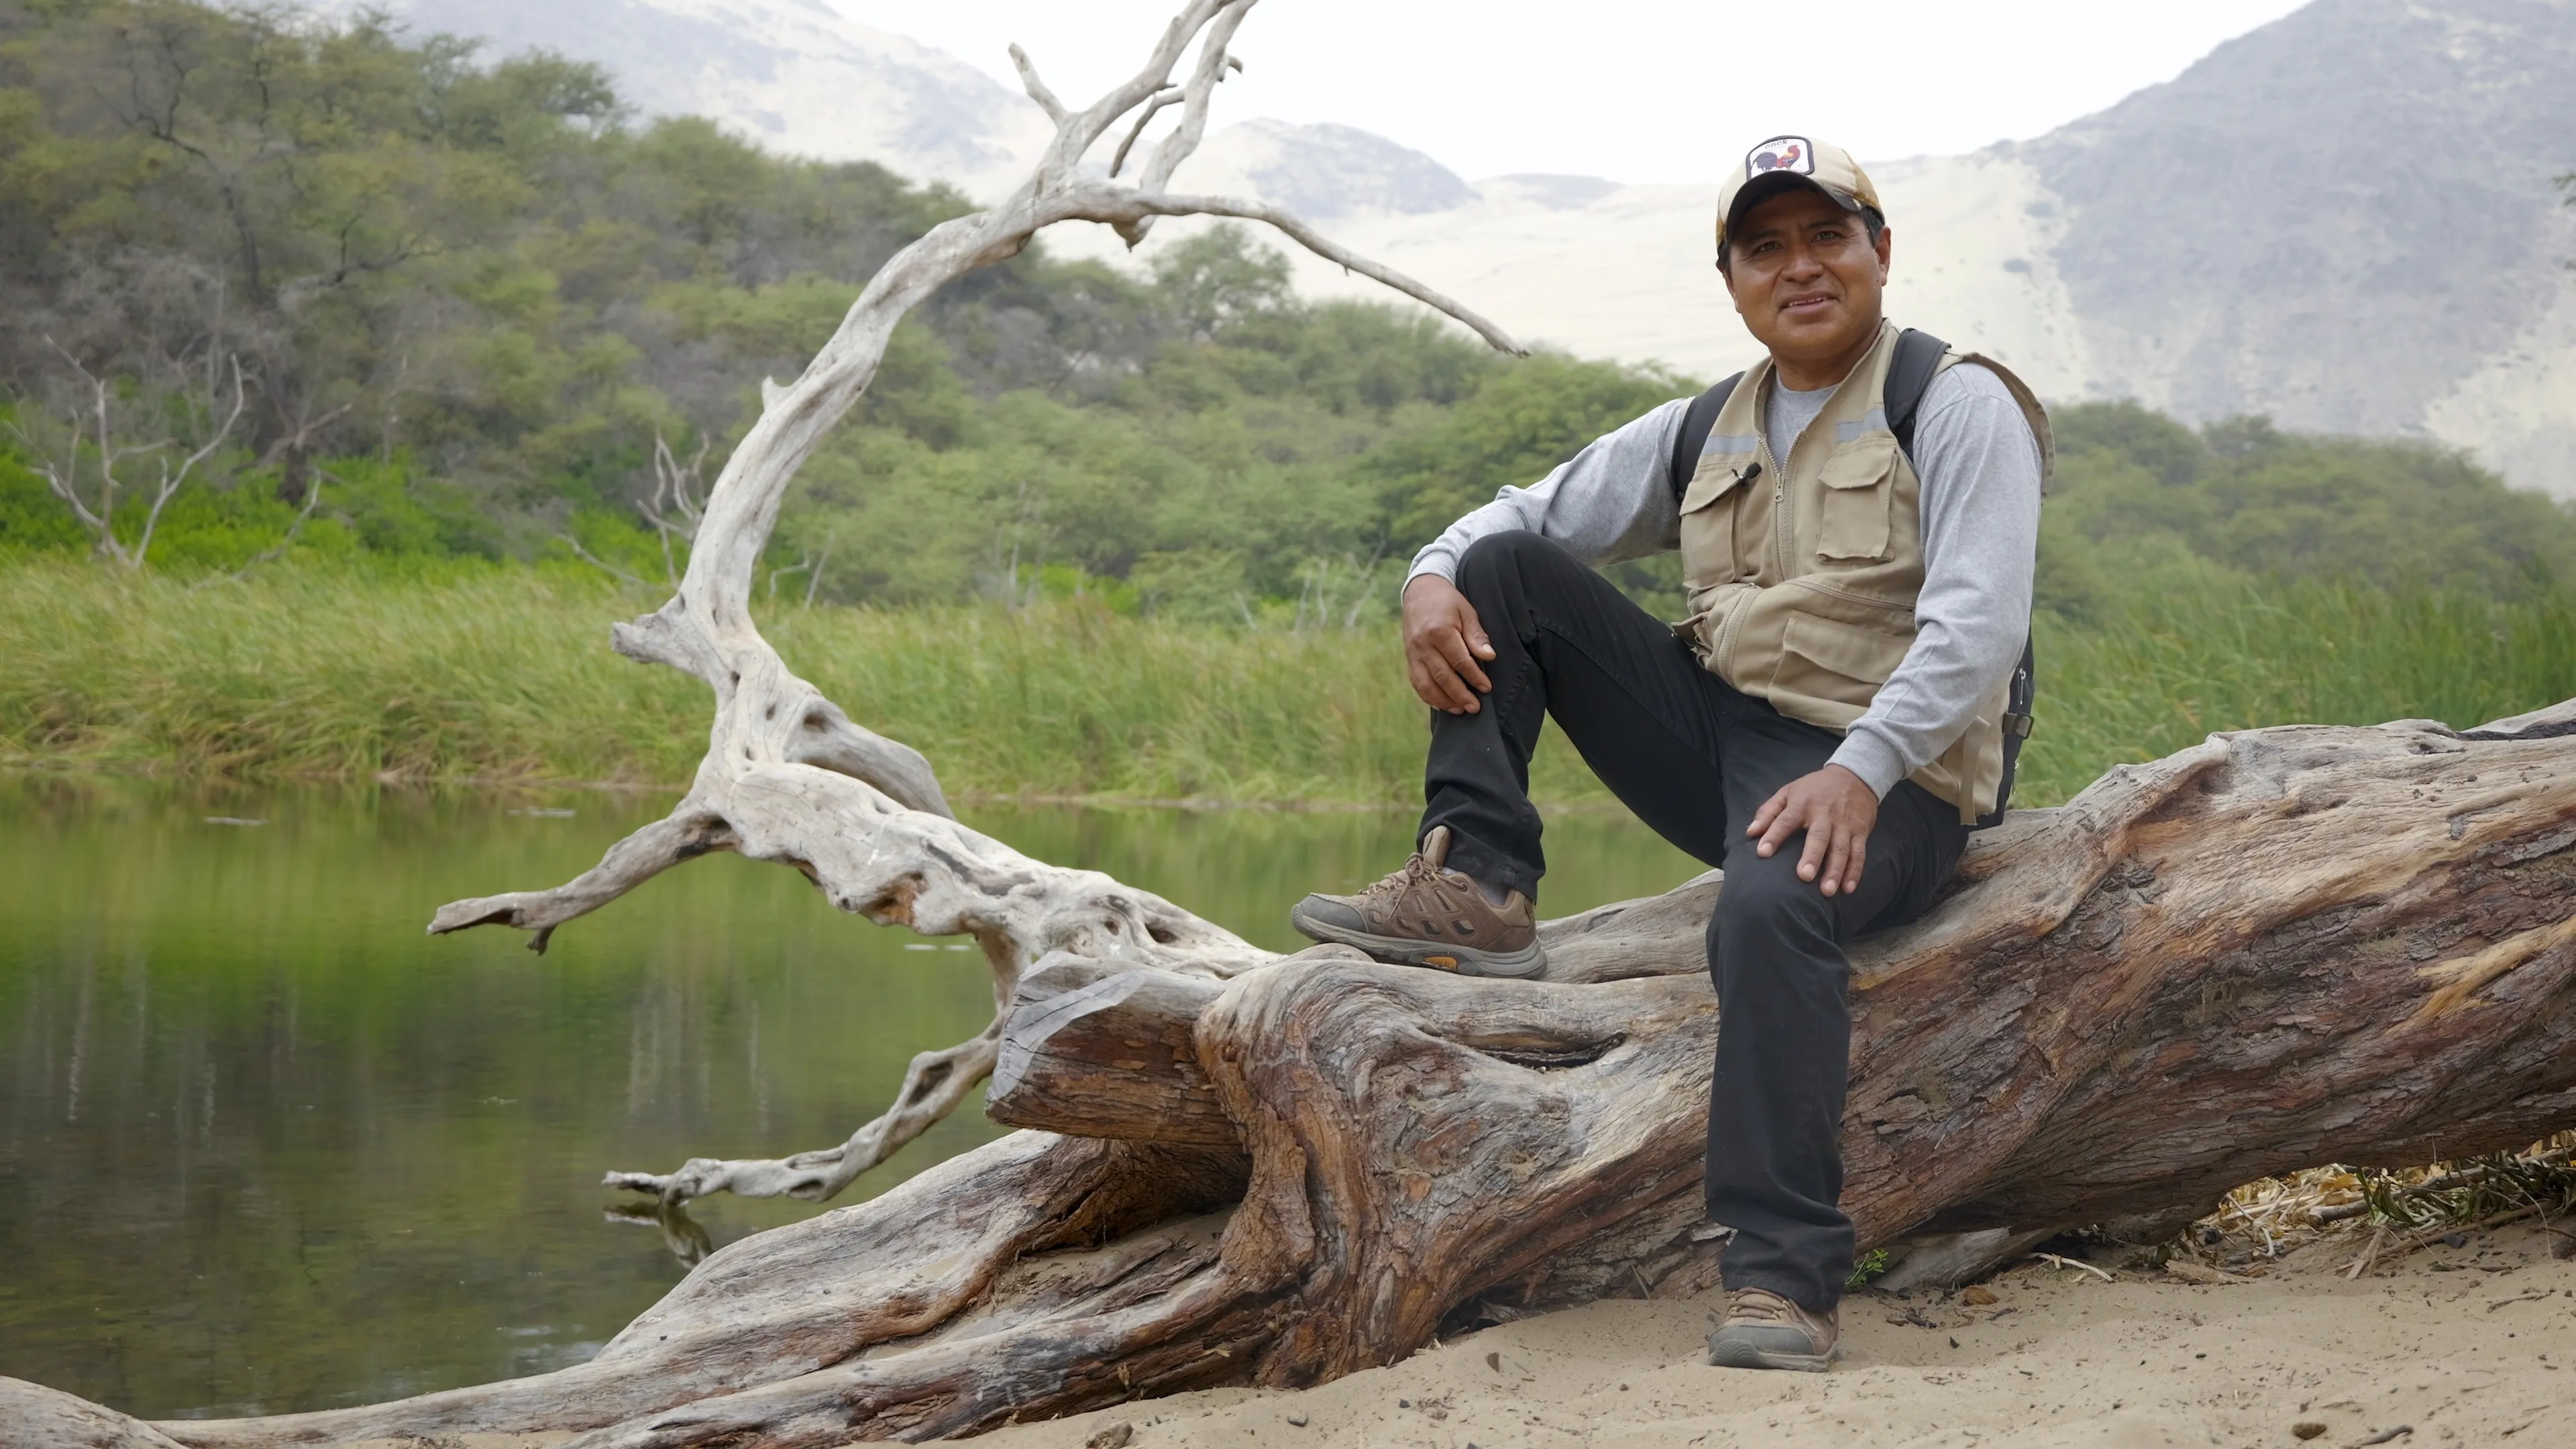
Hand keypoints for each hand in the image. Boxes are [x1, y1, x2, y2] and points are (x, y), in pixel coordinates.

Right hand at [1401, 574, 1494, 713]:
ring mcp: (1413, 653)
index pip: (1460, 661)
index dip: (1474, 677)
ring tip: (1459, 710)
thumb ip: (1476, 635)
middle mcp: (1423, 644)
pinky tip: (1442, 704)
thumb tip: (1489, 656)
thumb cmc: (1447, 601)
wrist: (1419, 591)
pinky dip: (1428, 696)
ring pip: (1426, 684)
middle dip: (1460, 695)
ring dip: (1444, 701)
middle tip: (1475, 707)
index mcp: (1440, 631)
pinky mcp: (1408, 658)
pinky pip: (1416, 682)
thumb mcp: (1466, 611)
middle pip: (1443, 677)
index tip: (1486, 688)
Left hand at [1747, 765, 1878, 896]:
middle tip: (1804, 876)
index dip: (1774, 835)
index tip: (1762, 852)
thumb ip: (1768, 812)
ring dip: (1836, 870)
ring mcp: (1844, 824)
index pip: (1785, 820)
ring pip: (1841, 848)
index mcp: (1802, 804)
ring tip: (1828, 891)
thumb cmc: (1815, 788)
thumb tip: (1750, 832)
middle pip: (1819, 836)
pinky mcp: (1860, 831)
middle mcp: (1824, 814)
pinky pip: (1859, 853)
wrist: (1854, 775)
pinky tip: (1848, 888)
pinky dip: (1855, 871)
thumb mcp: (1789, 791)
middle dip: (1812, 856)